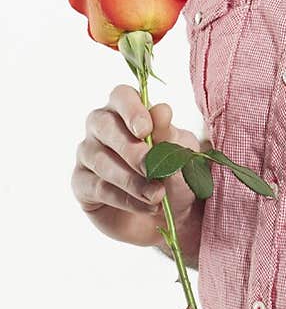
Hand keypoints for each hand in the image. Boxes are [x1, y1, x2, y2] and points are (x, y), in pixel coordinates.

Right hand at [71, 83, 204, 247]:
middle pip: (104, 125)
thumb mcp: (180, 152)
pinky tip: (147, 206)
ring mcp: (87, 154)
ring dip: (131, 180)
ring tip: (157, 195)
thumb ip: (168, 134)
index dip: (131, 110)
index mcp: (127, 109)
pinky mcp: (81, 184)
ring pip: (101, 161)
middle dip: (130, 149)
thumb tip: (162, 110)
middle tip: (153, 168)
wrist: (172, 212)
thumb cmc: (175, 172)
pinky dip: (125, 198)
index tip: (146, 130)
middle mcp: (101, 127)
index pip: (121, 96)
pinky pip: (98, 188)